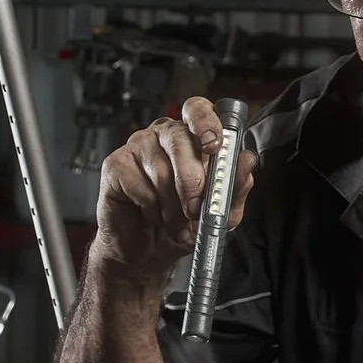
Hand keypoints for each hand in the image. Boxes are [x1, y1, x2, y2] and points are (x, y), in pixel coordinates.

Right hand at [92, 96, 256, 287]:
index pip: (197, 109)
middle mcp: (164, 135)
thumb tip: (247, 159)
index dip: (206, 122)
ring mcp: (137, 147)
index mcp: (191, 137)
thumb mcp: (220, 212)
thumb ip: (235, 186)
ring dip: (170, 204)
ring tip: (173, 221)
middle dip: (191, 178)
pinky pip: (137, 184)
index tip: (214, 145)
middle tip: (194, 209)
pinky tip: (150, 215)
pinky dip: (149, 208)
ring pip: (159, 167)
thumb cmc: (183, 225)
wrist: (149, 252)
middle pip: (178, 137)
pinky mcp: (115, 165)